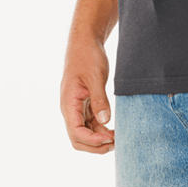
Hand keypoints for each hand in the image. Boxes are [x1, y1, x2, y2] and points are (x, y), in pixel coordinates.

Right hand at [60, 36, 115, 153]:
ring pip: (86, 133)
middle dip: (96, 145)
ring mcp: (78, 107)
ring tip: (118, 137)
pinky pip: (91, 123)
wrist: (86, 41)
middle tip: (116, 142)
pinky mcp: (86, 103)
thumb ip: (99, 99)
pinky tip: (114, 128)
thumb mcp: (95, 76)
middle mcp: (71, 109)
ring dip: (100, 139)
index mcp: (69, 103)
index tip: (109, 138)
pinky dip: (101, 129)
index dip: (92, 141)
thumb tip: (104, 122)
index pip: (76, 132)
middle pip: (79, 139)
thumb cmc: (88, 55)